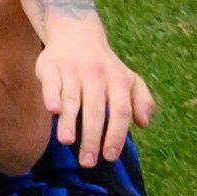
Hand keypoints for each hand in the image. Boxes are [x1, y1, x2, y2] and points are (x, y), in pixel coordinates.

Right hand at [35, 17, 154, 161]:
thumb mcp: (127, 78)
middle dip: (93, 137)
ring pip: (73, 98)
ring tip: (67, 142)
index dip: (116, 134)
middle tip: (88, 162)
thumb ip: (140, 100)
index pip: (121, 111)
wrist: (76, 33)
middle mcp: (97, 75)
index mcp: (117, 80)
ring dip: (70, 121)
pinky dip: (52, 95)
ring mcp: (73, 71)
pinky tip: (52, 111)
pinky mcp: (51, 66)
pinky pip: (52, 83)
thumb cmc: (104, 65)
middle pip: (96, 110)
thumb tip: (145, 123)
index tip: (110, 157)